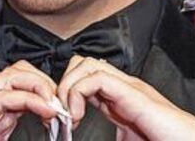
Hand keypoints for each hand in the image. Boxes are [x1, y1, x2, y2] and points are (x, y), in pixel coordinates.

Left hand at [58, 55, 194, 140]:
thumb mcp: (128, 139)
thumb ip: (114, 135)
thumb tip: (88, 140)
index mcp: (121, 98)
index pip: (85, 76)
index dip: (66, 92)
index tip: (61, 120)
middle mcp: (124, 87)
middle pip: (82, 63)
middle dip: (63, 85)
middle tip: (61, 114)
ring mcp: (129, 87)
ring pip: (86, 64)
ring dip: (68, 87)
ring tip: (70, 115)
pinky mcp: (133, 93)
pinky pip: (97, 77)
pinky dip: (78, 93)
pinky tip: (79, 116)